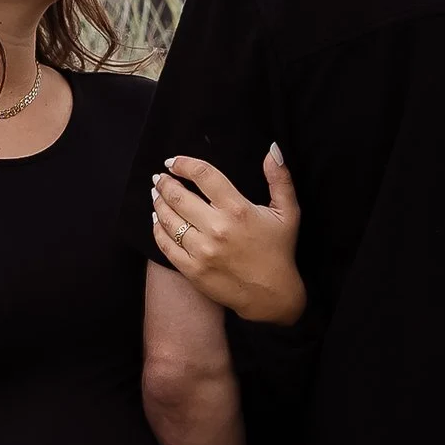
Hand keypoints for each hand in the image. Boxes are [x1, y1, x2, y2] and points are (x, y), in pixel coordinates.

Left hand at [150, 147, 306, 325]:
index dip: (184, 164)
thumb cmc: (279, 251)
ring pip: (168, 219)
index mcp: (238, 210)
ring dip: (158, 202)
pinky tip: (157, 219)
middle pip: (179, 196)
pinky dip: (157, 228)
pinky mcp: (192, 270)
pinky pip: (165, 244)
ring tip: (156, 193)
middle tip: (160, 177)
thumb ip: (280, 179)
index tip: (174, 161)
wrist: (271, 295)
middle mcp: (217, 229)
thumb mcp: (288, 212)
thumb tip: (273, 149)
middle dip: (165, 182)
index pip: (203, 176)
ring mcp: (202, 251)